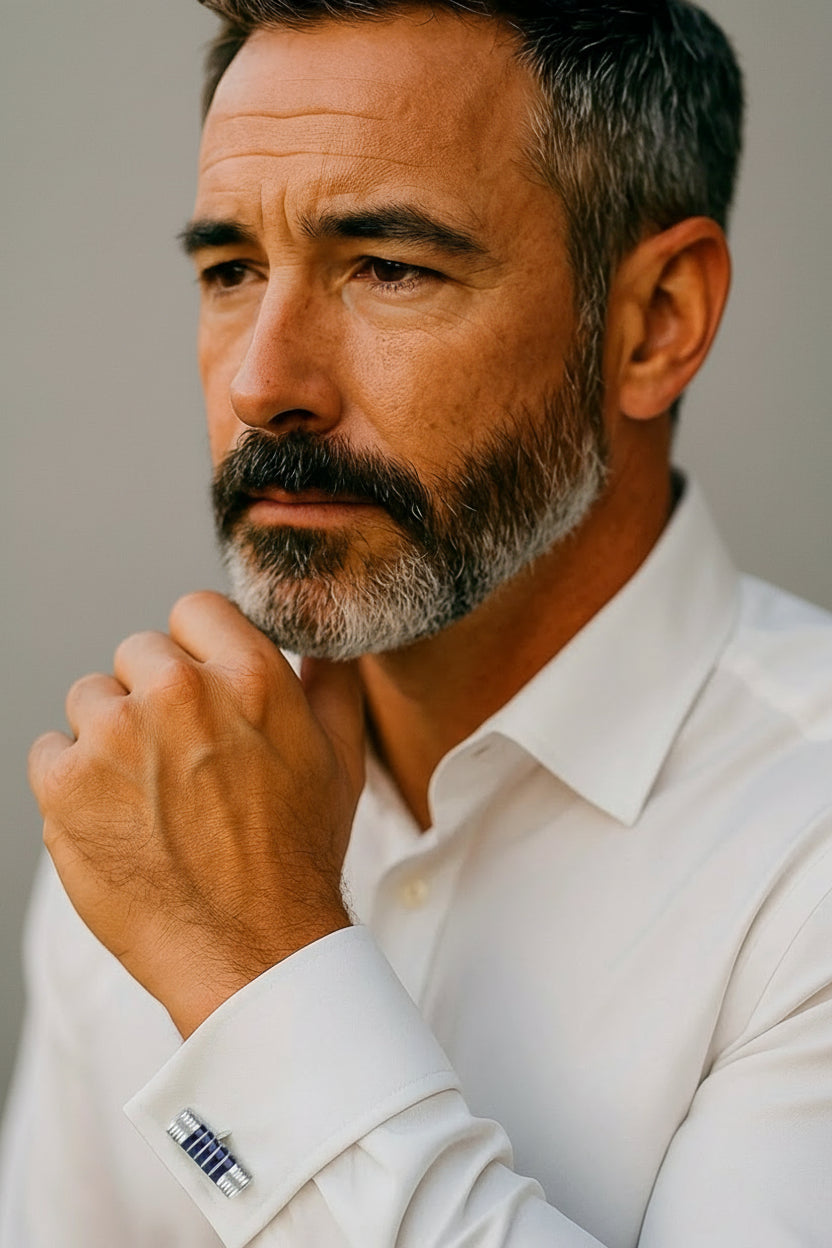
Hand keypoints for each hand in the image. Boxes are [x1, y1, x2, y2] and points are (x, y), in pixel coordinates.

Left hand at [28, 592, 364, 1037]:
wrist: (249, 949)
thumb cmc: (297, 857)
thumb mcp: (340, 759)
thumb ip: (331, 683)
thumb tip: (325, 643)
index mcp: (249, 677)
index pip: (194, 611)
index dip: (199, 650)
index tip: (201, 691)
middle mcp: (179, 694)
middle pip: (137, 653)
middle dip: (154, 697)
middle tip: (180, 760)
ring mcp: (116, 736)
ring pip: (90, 700)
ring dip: (110, 738)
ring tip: (149, 797)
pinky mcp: (66, 784)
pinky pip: (50, 751)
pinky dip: (71, 782)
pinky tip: (115, 819)